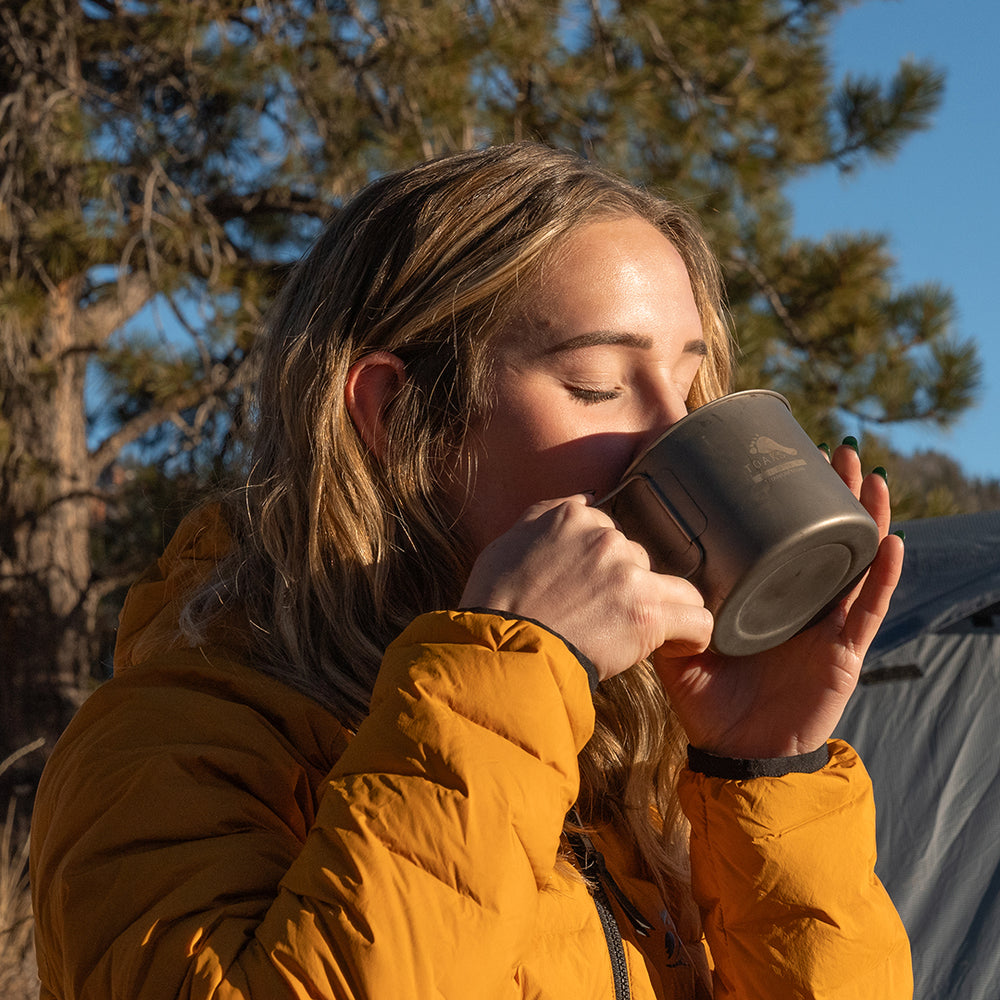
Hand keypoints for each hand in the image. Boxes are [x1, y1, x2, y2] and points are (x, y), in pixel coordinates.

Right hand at [460, 495, 713, 680]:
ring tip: (637, 634)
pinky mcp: (647, 613)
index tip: (590, 585)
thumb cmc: (495, 602)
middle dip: (627, 584)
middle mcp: (605, 537)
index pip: (609, 529)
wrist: (499, 649)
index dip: (601, 562)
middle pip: (639, 558)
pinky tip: (679, 645)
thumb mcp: (508, 541)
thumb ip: (547, 515)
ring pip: (674, 587)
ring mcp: (629, 573)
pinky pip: (697, 620)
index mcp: (573, 515)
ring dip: (659, 608)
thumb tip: (585, 497)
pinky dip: (692, 636)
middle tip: (602, 616)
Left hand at [653, 443, 904, 758]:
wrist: (735, 757)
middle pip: (824, 539)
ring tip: (872, 478)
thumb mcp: (677, 648)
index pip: (781, 540)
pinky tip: (891, 542)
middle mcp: (798, 604)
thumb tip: (632, 569)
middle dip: (835, 495)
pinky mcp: (843, 653)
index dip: (789, 504)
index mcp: (763, 598)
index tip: (786, 460)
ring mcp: (825, 626)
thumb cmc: (708, 703)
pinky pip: (867, 610)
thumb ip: (662, 613)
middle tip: (840, 449)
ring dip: (866, 520)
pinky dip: (882, 577)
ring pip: (854, 563)